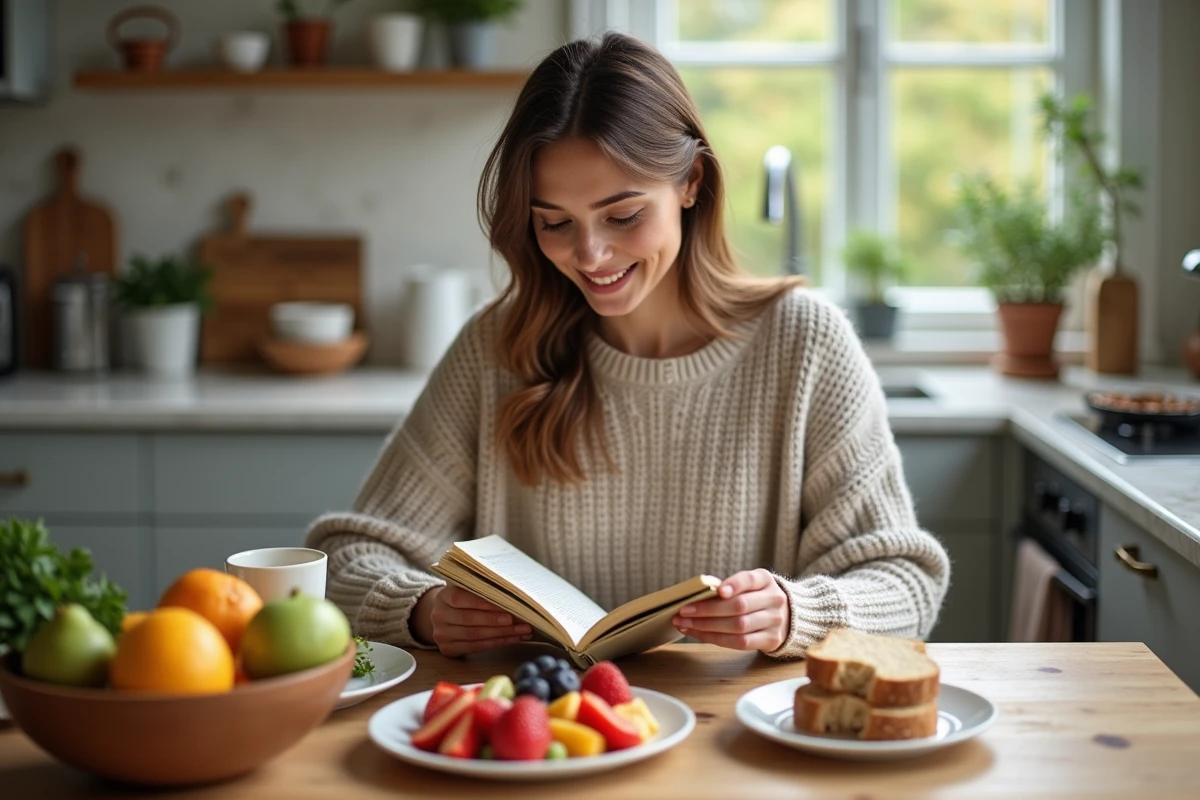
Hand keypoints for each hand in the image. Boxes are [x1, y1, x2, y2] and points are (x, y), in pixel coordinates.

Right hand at [413, 586, 532, 656]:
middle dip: (495, 621)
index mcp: (443, 596)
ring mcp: (442, 634)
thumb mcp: (465, 589)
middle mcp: (439, 615)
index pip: (461, 598)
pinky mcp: (448, 649)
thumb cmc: (463, 600)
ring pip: (475, 635)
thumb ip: (481, 588)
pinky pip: (476, 647)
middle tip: (517, 621)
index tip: (504, 604)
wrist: (444, 617)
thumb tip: (511, 590)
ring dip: (501, 634)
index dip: (483, 603)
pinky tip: (511, 639)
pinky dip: (496, 643)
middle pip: (469, 619)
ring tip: (521, 631)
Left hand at [672, 569, 789, 652]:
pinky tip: (698, 634)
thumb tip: (697, 596)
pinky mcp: (771, 640)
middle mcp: (774, 599)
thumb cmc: (757, 598)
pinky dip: (715, 639)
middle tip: (683, 611)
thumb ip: (730, 587)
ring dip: (706, 626)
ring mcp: (774, 621)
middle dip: (707, 610)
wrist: (787, 616)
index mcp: (765, 580)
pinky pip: (739, 643)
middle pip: (739, 606)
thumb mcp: (750, 585)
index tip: (718, 590)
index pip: (750, 580)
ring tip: (685, 624)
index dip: (734, 584)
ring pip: (738, 626)